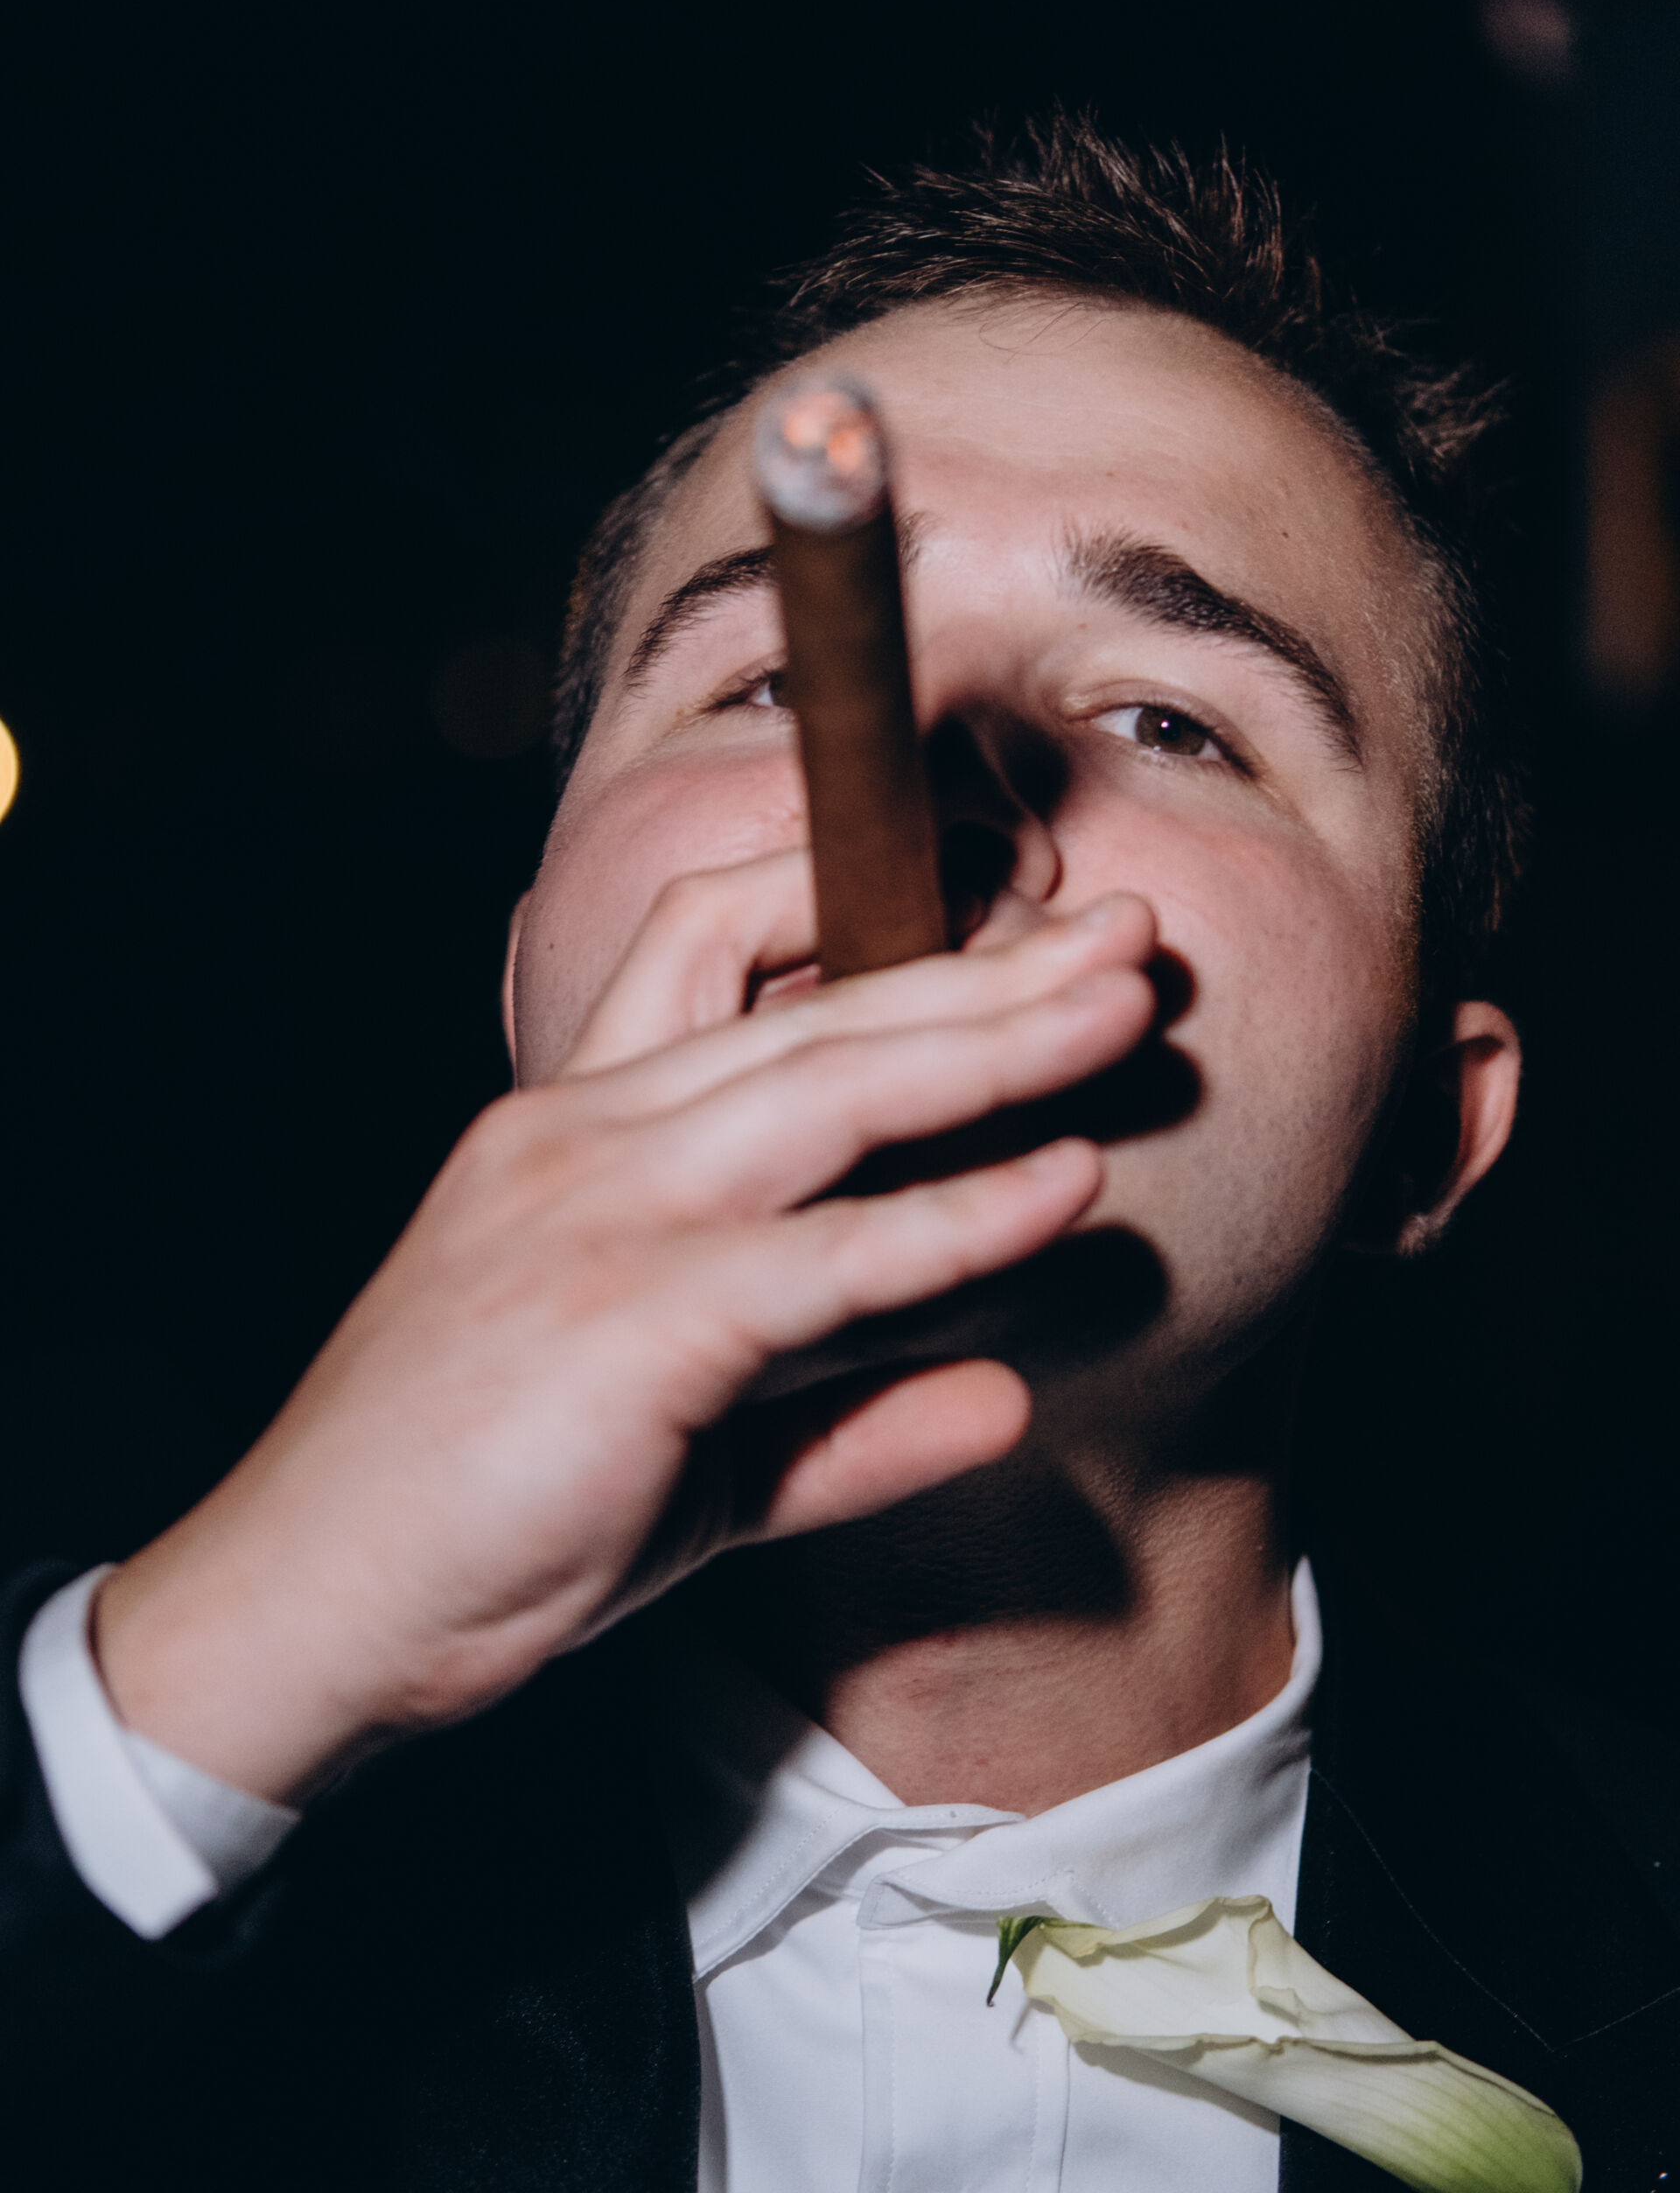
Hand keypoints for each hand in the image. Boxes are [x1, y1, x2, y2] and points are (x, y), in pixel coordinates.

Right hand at [96, 857, 1157, 1803]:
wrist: (295, 1617)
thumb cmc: (472, 1523)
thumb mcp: (686, 1454)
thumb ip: (843, 1417)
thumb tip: (1004, 1398)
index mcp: (571, 1129)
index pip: (710, 942)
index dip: (851, 904)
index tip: (990, 911)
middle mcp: (581, 1134)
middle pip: (814, 1002)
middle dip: (987, 964)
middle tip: (1130, 931)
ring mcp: (597, 1212)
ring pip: (830, 1084)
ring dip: (999, 1041)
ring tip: (1131, 1006)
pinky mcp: (626, 1317)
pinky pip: (828, 1254)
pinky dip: (957, 1221)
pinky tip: (1062, 1188)